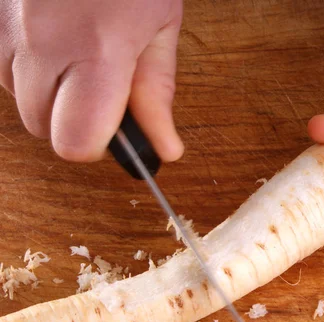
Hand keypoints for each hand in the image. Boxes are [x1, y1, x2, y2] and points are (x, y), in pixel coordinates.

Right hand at [0, 0, 183, 161]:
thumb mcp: (160, 27)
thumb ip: (157, 94)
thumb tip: (163, 149)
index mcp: (95, 51)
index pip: (74, 143)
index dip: (97, 144)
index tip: (114, 129)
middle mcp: (39, 43)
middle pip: (43, 128)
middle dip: (75, 120)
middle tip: (102, 86)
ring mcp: (4, 29)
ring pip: (18, 101)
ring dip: (50, 94)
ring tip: (79, 53)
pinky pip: (1, 70)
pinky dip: (27, 69)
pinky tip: (54, 41)